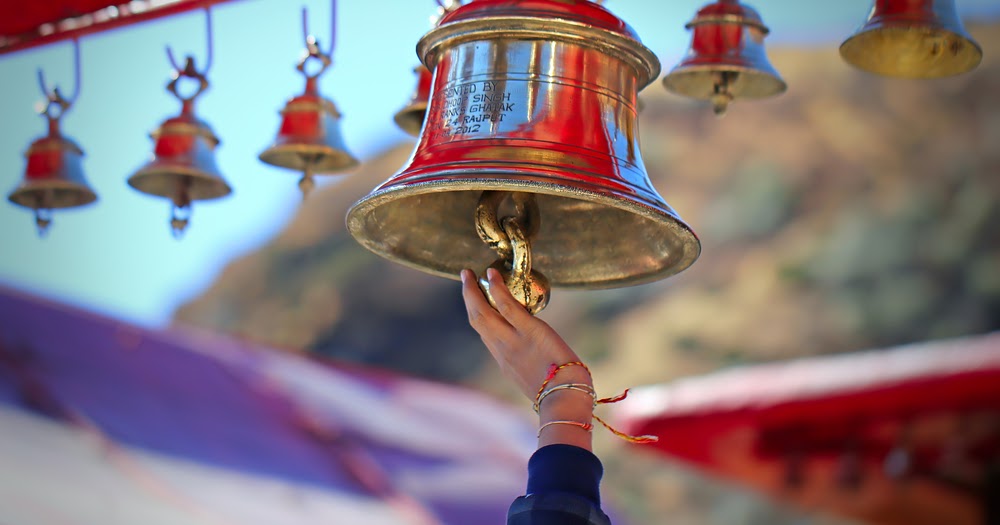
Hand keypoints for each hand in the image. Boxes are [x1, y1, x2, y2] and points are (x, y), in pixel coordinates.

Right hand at [462, 268, 594, 448]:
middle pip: (476, 320)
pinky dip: (497, 289)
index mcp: (504, 362)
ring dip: (473, 291)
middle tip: (465, 279)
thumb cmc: (558, 394)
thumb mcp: (536, 380)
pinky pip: (507, 307)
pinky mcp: (529, 331)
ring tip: (469, 273)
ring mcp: (512, 341)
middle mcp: (502, 351)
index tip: (476, 301)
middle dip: (468, 298)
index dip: (478, 315)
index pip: (485, 334)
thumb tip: (541, 360)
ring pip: (483, 313)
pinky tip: (492, 275)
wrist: (564, 400)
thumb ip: (531, 366)